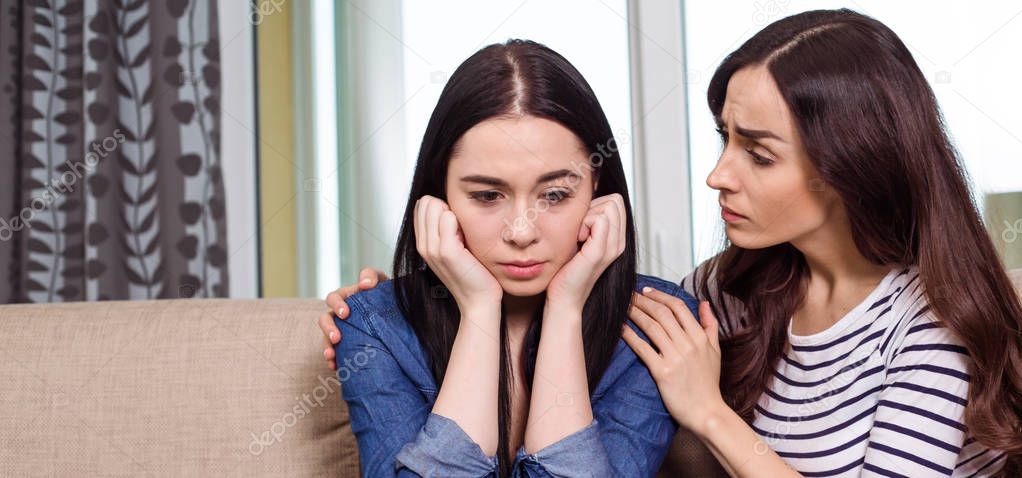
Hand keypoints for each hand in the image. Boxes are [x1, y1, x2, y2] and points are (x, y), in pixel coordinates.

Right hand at [319, 267, 388, 369]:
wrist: (398, 313)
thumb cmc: (386, 294)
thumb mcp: (382, 281)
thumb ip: (372, 276)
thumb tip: (364, 283)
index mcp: (346, 297)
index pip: (334, 298)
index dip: (337, 305)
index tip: (345, 314)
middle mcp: (340, 314)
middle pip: (325, 319)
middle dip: (328, 328)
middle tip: (337, 337)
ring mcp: (341, 330)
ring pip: (326, 337)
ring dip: (326, 345)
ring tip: (330, 355)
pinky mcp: (345, 344)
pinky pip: (334, 352)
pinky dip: (332, 359)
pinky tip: (335, 366)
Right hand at [414, 195, 501, 310]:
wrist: (479, 300)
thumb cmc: (472, 274)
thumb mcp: (453, 247)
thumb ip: (445, 228)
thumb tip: (447, 205)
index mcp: (423, 243)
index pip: (421, 205)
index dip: (440, 207)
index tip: (454, 224)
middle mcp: (423, 245)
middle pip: (426, 202)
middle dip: (445, 206)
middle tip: (460, 229)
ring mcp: (432, 248)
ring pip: (435, 206)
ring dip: (454, 213)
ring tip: (464, 236)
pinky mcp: (446, 251)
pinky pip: (448, 217)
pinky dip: (460, 221)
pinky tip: (467, 239)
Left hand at [545, 193, 626, 310]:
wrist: (564, 299)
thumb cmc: (567, 271)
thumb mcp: (580, 240)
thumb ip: (587, 223)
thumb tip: (584, 201)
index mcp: (616, 239)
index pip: (617, 202)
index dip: (597, 205)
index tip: (583, 224)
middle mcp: (619, 242)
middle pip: (615, 200)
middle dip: (593, 207)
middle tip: (580, 229)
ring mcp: (612, 247)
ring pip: (609, 206)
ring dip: (588, 215)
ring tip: (579, 236)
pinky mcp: (599, 252)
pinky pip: (599, 219)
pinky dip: (584, 223)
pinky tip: (577, 240)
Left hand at [621, 288, 725, 434]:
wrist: (706, 411)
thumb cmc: (708, 383)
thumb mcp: (715, 351)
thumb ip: (710, 325)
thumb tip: (704, 303)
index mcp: (699, 337)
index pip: (678, 307)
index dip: (660, 296)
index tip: (647, 291)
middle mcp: (688, 344)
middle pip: (662, 313)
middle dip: (643, 301)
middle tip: (629, 294)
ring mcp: (675, 357)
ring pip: (651, 327)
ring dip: (635, 313)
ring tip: (623, 306)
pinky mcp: (662, 371)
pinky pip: (643, 348)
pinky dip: (630, 335)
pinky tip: (620, 328)